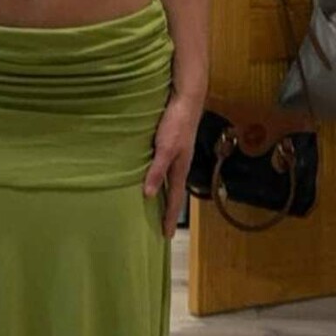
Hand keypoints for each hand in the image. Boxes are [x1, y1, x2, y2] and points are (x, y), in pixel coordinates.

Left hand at [144, 88, 203, 240]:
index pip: (175, 199)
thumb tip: (149, 195)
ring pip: (170, 180)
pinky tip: (152, 176)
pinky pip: (165, 167)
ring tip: (156, 206)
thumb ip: (156, 170)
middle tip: (161, 226)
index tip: (166, 236)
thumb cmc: (176, 123)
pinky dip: (160, 177)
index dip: (169, 217)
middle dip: (168, 210)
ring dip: (164, 194)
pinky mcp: (172, 144)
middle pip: (174, 192)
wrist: (186, 99)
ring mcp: (177, 154)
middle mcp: (180, 164)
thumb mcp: (164, 148)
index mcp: (180, 169)